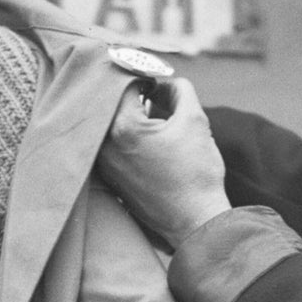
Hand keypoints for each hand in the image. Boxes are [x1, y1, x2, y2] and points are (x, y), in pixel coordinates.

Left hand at [99, 77, 231, 248]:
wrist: (195, 222)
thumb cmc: (196, 173)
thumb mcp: (195, 120)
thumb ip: (180, 90)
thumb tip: (165, 84)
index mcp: (122, 128)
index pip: (125, 85)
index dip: (145, 78)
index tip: (160, 85)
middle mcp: (105, 146)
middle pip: (113, 105)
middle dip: (133, 96)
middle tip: (154, 95)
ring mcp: (104, 166)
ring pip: (110, 126)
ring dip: (129, 116)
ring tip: (155, 119)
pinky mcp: (110, 180)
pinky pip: (111, 148)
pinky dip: (126, 138)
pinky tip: (149, 143)